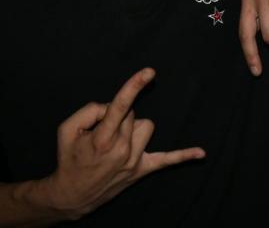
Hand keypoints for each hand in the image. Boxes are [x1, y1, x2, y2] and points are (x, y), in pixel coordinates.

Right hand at [38, 68, 204, 219]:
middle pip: (132, 113)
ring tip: (116, 142)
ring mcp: (134, 161)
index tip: (149, 71)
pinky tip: (201, 153)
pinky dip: (183, 156)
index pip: (121, 106)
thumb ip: (89, 110)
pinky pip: (167, 161)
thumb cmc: (70, 159)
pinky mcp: (142, 170)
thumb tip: (111, 106)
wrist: (71, 196)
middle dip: (119, 116)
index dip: (134, 86)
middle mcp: (122, 150)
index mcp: (103, 139)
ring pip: (146, 125)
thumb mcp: (67, 129)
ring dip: (133, 128)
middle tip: (101, 132)